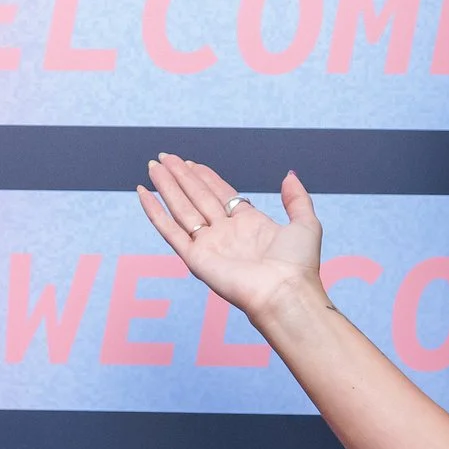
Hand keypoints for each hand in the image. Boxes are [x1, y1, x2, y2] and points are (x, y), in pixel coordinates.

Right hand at [138, 155, 325, 325]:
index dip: (204, 176)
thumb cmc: (298, 265)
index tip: (189, 161)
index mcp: (248, 224)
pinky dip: (154, 211)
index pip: (219, 193)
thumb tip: (289, 175)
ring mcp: (208, 245)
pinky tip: (143, 193)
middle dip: (180, 175)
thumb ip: (296, 199)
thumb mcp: (305, 224)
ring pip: (181, 208)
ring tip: (152, 165)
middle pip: (196, 196)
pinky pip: (169, 230)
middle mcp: (225, 233)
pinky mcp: (194, 258)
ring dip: (166, 186)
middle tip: (163, 155)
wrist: (285, 292)